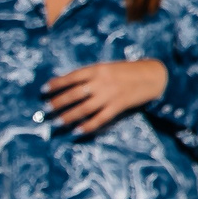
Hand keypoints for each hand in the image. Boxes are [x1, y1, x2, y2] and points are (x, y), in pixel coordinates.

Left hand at [44, 60, 167, 135]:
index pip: (71, 77)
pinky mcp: (118, 106)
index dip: (56, 84)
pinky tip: (78, 131)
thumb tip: (68, 85)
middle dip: (58, 103)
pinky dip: (88, 126)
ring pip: (84, 108)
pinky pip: (100, 118)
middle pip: (74, 94)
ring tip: (57, 122)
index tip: (44, 90)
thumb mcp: (108, 67)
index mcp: (97, 69)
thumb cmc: (128, 71)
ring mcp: (110, 95)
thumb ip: (90, 75)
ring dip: (69, 116)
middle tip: (46, 110)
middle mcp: (101, 82)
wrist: (154, 76)